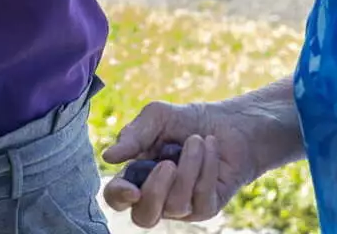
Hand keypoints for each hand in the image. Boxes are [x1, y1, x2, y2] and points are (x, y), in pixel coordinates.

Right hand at [101, 100, 263, 226]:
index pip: (117, 197)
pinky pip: (201, 196)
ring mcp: (182, 206)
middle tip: (167, 164)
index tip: (131, 188)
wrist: (227, 123)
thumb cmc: (186, 121)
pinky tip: (210, 146)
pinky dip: (206, 166)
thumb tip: (109, 157)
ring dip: (188, 166)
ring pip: (177, 204)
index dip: (119, 197)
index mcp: (136, 176)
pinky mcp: (206, 207)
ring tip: (196, 140)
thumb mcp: (156, 118)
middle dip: (155, 192)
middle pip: (144, 217)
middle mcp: (156, 197)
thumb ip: (132, 136)